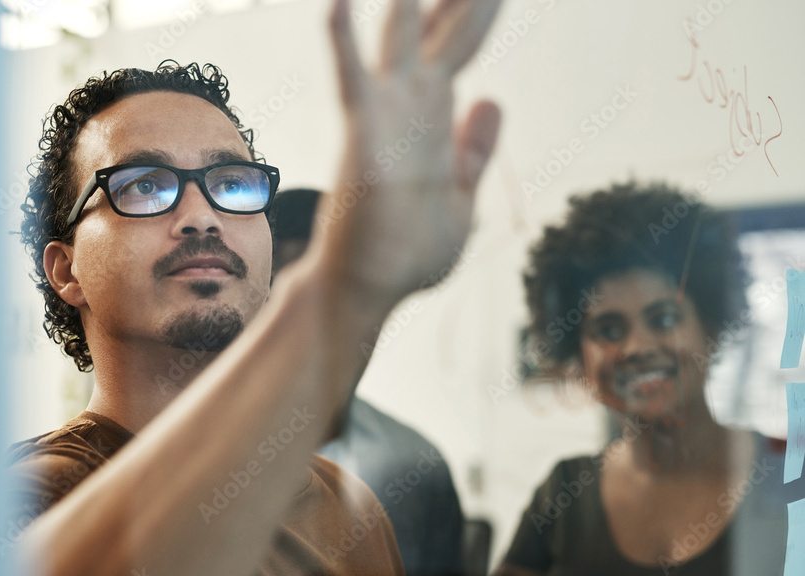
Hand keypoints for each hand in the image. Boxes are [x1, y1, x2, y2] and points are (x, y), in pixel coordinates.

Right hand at [313, 0, 502, 311]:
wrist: (369, 289)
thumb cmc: (406, 252)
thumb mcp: (460, 198)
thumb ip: (474, 150)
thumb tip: (492, 98)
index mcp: (434, 119)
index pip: (457, 47)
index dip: (472, 10)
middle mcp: (409, 107)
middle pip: (436, 28)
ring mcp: (384, 116)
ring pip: (399, 36)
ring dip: (410, 1)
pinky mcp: (363, 137)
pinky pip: (352, 80)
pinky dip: (343, 40)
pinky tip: (341, 1)